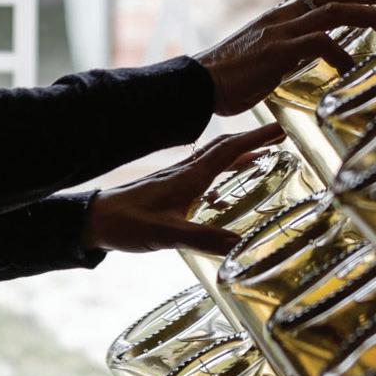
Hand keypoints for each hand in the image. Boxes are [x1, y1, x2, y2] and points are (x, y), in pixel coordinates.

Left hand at [83, 124, 286, 254]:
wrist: (95, 220)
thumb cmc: (128, 223)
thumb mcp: (170, 235)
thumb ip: (206, 240)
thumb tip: (242, 245)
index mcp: (189, 177)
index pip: (228, 150)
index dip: (256, 139)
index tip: (280, 130)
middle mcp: (184, 172)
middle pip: (224, 149)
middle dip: (252, 142)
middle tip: (277, 139)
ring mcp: (175, 179)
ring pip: (213, 160)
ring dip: (237, 155)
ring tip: (260, 159)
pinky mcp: (168, 189)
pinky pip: (202, 174)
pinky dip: (220, 174)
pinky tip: (223, 193)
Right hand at [191, 0, 375, 115]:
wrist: (196, 85)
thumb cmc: (230, 77)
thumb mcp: (270, 56)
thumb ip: (296, 50)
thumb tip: (322, 55)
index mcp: (284, 15)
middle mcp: (285, 16)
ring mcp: (280, 31)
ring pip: (334, 10)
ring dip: (369, 15)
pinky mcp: (276, 51)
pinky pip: (317, 43)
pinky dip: (340, 53)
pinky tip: (351, 69)